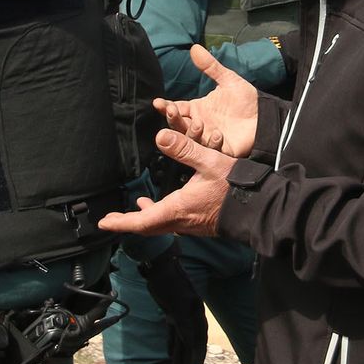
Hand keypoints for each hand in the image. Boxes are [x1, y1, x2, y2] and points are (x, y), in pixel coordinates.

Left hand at [100, 129, 232, 237]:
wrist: (259, 208)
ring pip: (161, 225)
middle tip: (111, 220)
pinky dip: (161, 216)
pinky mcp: (201, 224)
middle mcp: (181, 222)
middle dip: (128, 223)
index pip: (141, 222)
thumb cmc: (235, 187)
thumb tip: (160, 136)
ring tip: (137, 208)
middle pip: (148, 227)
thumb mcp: (209, 161)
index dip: (121, 223)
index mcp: (178, 209)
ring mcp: (192, 226)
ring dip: (145, 219)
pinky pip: (173, 223)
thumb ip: (184, 149)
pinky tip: (164, 205)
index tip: (104, 223)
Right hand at [157, 45, 258, 158]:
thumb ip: (210, 66)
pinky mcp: (222, 148)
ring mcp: (209, 137)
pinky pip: (213, 149)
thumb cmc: (245, 99)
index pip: (176, 108)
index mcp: (197, 109)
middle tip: (172, 111)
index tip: (158, 102)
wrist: (264, 115)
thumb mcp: (227, 80)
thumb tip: (195, 47)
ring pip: (192, 139)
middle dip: (173, 119)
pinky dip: (213, 142)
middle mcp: (200, 124)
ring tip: (198, 122)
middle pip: (179, 125)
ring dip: (191, 132)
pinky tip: (217, 133)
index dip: (166, 106)